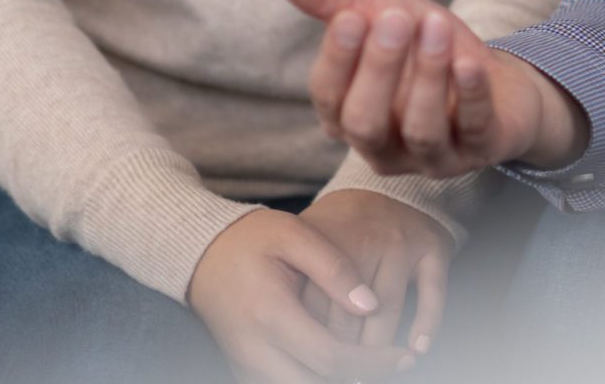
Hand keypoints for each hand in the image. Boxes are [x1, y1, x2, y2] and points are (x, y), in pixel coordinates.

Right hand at [188, 207, 405, 382]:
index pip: (331, 357)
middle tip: (396, 366)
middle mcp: (253, 348)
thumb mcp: (295, 235)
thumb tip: (372, 306)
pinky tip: (342, 368)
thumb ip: (335, 269)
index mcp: (271, 314)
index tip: (404, 357)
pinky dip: (313, 380)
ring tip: (373, 367)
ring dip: (336, 382)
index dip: (373, 363)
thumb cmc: (252, 238)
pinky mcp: (241, 367)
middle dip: (359, 381)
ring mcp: (244, 362)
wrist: (200, 252)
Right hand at [277, 0, 585, 176]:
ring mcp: (431, 157)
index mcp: (346, 117)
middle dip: (378, 70)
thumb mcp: (376, 14)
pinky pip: (473, 130)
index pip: (328, 97)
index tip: (351, 16)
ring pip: (420, 131)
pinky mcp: (479, 150)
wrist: (492, 75)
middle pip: (365, 122)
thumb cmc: (419, 47)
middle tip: (394, 19)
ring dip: (426, 77)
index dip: (338, 59)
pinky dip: (471, 96)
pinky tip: (470, 61)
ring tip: (435, 25)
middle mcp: (382, 147)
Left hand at [296, 191, 451, 361]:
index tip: (318, 364)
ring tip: (375, 370)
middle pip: (351, 313)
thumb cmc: (337, 235)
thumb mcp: (310, 250)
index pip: (315, 307)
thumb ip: (302, 292)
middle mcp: (363, 239)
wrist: (384, 191)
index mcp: (324, 242)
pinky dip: (426, 323)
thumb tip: (299, 351)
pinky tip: (418, 348)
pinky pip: (432, 293)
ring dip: (382, 350)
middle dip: (347, 353)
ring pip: (388, 310)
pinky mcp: (432, 246)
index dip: (316, 342)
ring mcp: (400, 241)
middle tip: (348, 375)